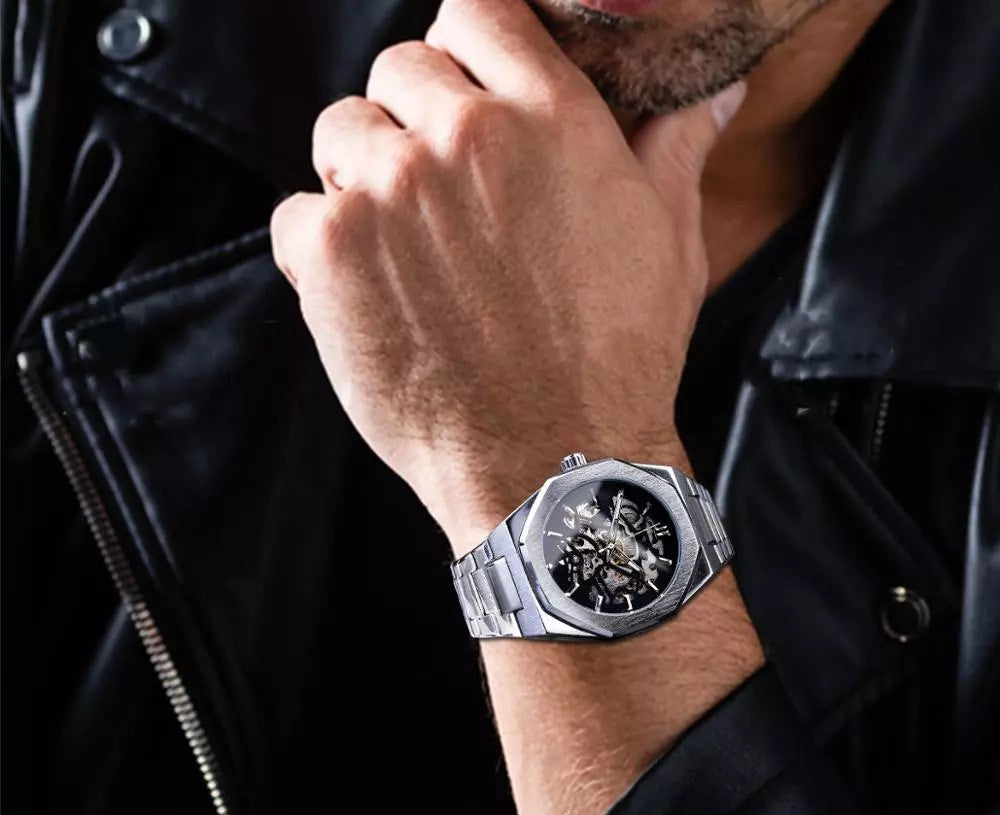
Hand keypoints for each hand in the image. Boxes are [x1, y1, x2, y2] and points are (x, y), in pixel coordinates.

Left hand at [271, 0, 744, 554]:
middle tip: (439, 196)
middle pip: (398, 70)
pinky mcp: (328, 256)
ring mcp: (385, 193)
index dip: (464, 46)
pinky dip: (317, 246)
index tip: (464, 89)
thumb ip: (673, 147)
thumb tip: (715, 89)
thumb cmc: (618, 360)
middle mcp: (459, 137)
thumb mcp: (667, 242)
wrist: (554, 462)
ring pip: (340, 134)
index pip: (474, 9)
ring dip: (362, 178)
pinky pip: (295, 214)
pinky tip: (365, 291)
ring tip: (403, 249)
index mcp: (546, 116)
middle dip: (413, 120)